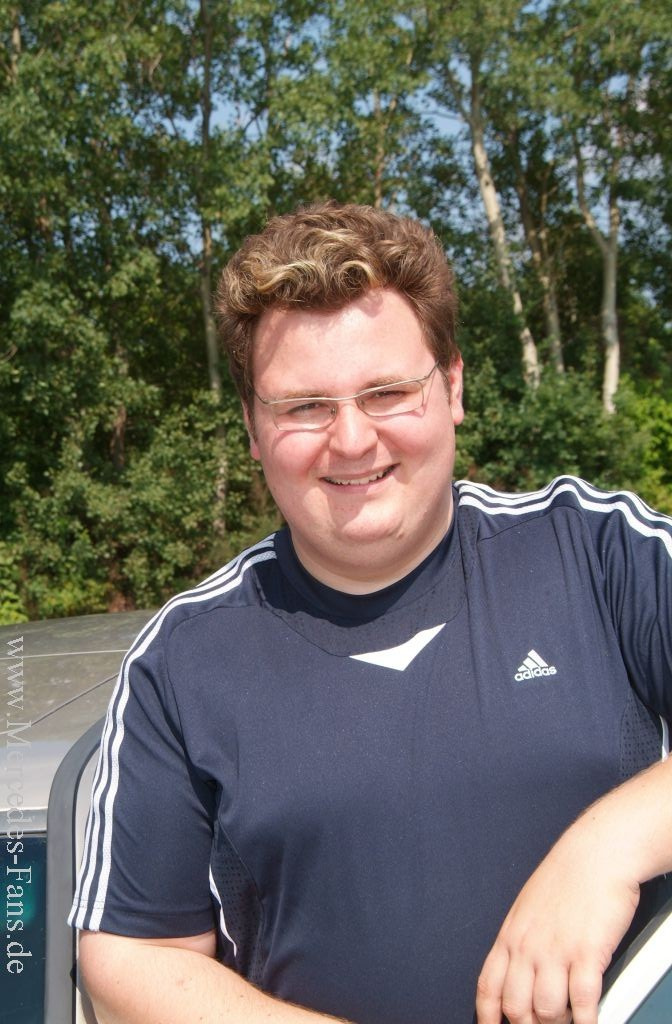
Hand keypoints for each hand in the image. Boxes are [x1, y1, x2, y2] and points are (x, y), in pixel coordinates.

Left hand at [475, 819, 640, 1023]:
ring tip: (570, 1019)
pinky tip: (590, 1020)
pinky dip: (587, 1020)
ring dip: (560, 1023)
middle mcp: (528, 947)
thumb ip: (520, 941)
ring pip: (547, 1013)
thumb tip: (519, 972)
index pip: (488, 988)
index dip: (488, 1018)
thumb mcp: (527, 908)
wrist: (594, 854)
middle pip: (516, 1009)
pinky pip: (582, 1004)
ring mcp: (555, 952)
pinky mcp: (585, 954)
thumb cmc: (565, 877)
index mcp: (509, 936)